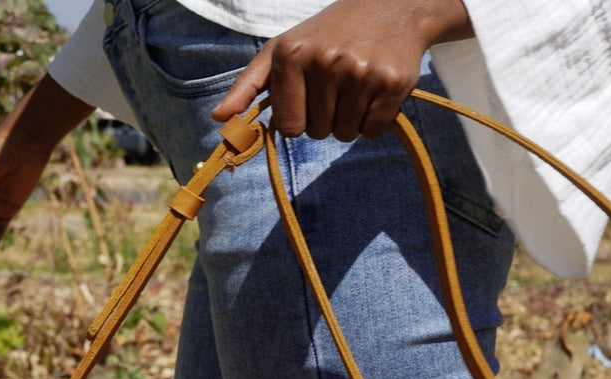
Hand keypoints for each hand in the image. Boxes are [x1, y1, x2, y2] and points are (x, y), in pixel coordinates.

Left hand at [211, 0, 471, 141]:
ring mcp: (360, 72)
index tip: (310, 96)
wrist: (392, 6)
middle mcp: (325, 61)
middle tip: (337, 85)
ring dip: (349, 120)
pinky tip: (376, 90)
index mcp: (291, 55)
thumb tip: (218, 119)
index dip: (300, 118)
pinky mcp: (391, 83)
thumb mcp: (281, 50)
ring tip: (356, 86)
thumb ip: (246, 86)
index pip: (289, 127)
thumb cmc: (327, 34)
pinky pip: (373, 131)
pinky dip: (375, 120)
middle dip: (325, 118)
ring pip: (345, 135)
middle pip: (317, 132)